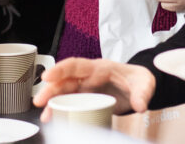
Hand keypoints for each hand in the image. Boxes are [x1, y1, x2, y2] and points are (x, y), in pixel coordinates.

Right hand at [33, 58, 154, 117]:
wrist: (139, 87)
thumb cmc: (138, 80)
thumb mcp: (144, 83)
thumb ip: (142, 93)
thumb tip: (140, 105)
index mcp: (100, 67)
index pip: (77, 65)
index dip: (61, 69)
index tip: (48, 76)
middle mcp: (89, 76)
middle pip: (66, 80)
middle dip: (51, 89)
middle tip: (39, 101)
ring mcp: (86, 87)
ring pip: (64, 92)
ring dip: (52, 102)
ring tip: (44, 115)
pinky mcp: (86, 98)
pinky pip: (69, 102)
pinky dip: (60, 110)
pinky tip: (53, 118)